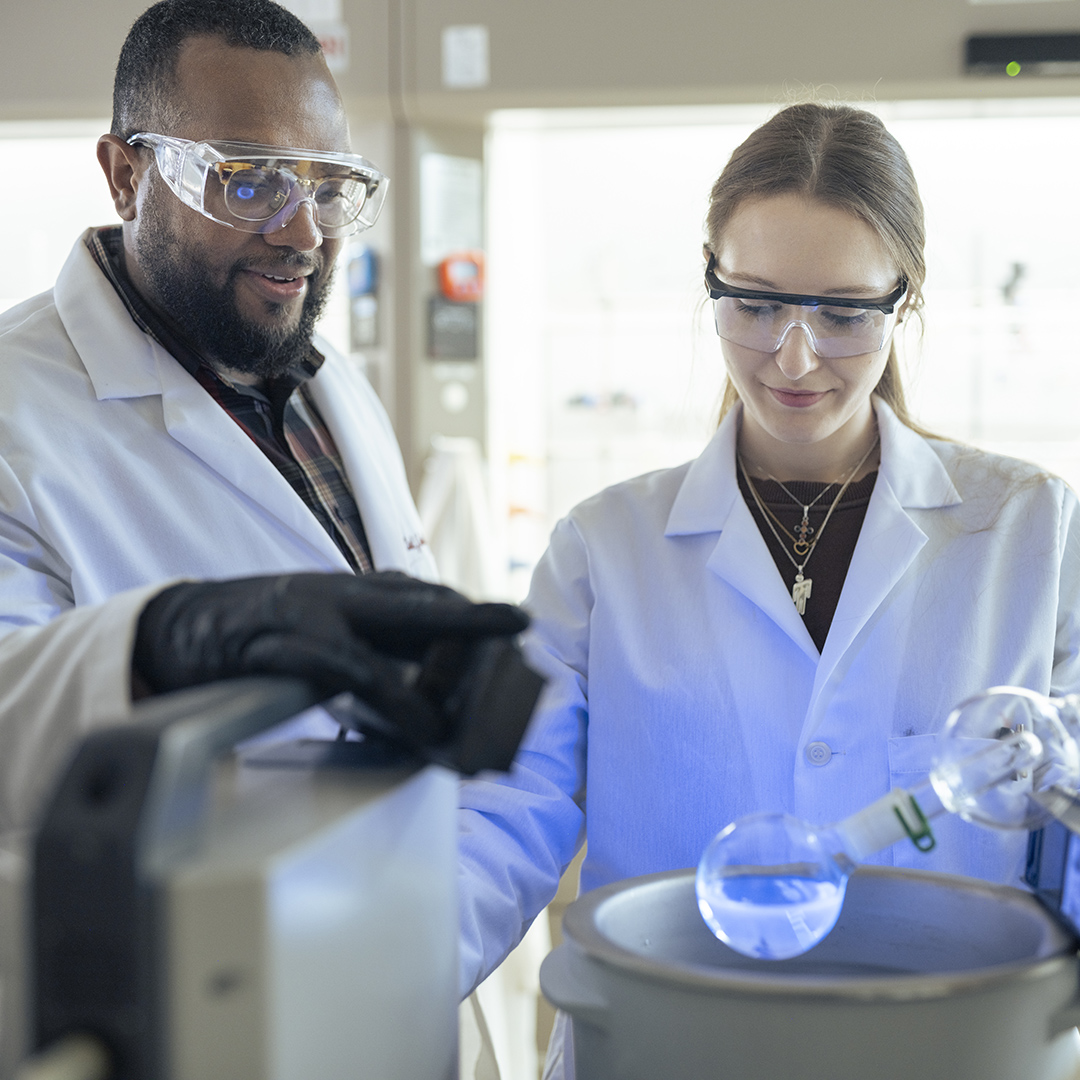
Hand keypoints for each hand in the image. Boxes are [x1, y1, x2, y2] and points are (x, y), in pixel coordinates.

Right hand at [132, 572, 533, 759]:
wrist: (179, 628)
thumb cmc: (255, 632)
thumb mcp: (318, 628)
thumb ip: (367, 649)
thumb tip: (419, 690)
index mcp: (351, 588)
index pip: (423, 593)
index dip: (469, 609)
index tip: (512, 621)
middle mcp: (339, 592)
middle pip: (420, 599)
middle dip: (473, 614)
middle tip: (519, 625)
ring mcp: (313, 611)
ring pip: (391, 632)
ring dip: (438, 667)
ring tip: (477, 701)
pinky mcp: (284, 642)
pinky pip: (351, 670)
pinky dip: (391, 697)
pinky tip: (418, 722)